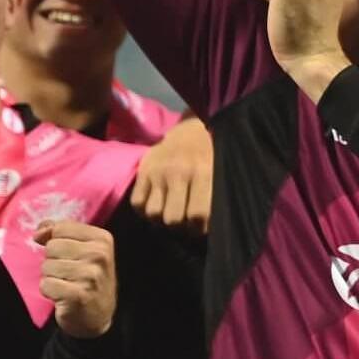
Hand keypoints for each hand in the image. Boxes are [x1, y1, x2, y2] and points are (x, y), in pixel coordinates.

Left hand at [37, 221, 116, 338]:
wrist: (98, 315)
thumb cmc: (87, 279)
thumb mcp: (82, 249)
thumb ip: (60, 233)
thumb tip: (39, 232)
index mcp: (103, 239)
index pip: (61, 228)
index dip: (56, 241)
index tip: (68, 255)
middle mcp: (99, 254)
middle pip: (52, 246)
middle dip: (54, 261)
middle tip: (70, 274)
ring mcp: (90, 275)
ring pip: (47, 266)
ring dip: (52, 277)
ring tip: (68, 285)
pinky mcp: (78, 294)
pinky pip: (46, 285)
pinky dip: (50, 292)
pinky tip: (64, 296)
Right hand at [130, 118, 212, 234]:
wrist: (192, 129)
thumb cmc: (212, 154)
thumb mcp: (221, 170)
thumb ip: (217, 195)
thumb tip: (214, 226)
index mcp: (204, 173)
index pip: (198, 215)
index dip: (199, 229)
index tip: (201, 228)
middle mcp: (179, 173)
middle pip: (173, 219)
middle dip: (180, 228)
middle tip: (185, 224)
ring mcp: (159, 173)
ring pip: (154, 214)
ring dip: (161, 220)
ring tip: (170, 214)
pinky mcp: (143, 171)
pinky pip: (137, 203)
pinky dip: (145, 211)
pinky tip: (156, 206)